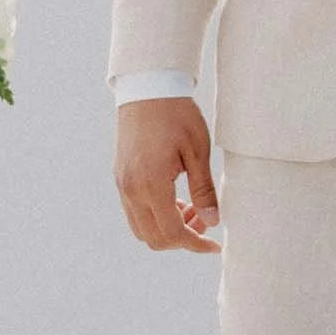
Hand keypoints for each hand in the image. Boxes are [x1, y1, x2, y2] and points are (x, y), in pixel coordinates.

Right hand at [115, 97, 220, 252]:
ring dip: (167, 229)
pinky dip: (155, 217)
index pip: (172, 232)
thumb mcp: (198, 151)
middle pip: (154, 238)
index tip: (215, 245)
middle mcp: (131, 189)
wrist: (148, 88)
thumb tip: (213, 222)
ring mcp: (122, 184)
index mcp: (151, 183)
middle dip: (182, 239)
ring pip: (141, 229)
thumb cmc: (177, 115)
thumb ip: (204, 190)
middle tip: (206, 222)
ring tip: (192, 209)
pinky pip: (134, 212)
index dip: (195, 244)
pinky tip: (175, 200)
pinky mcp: (120, 178)